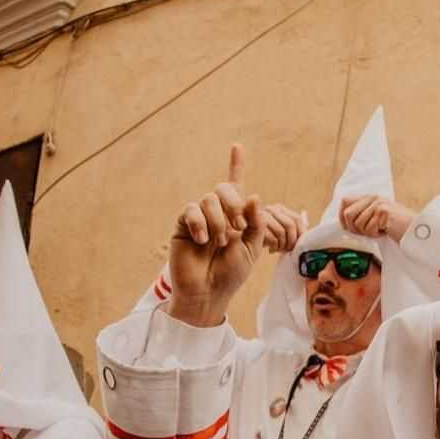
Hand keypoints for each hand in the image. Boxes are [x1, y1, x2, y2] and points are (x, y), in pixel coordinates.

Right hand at [167, 143, 266, 326]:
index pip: (236, 187)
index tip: (237, 146)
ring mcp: (200, 218)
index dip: (236, 165)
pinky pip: (191, 210)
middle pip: (224, 189)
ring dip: (219, 221)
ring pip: (209, 199)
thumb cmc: (231, 273)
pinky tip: (203, 240)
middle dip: (234, 205)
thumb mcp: (252, 248)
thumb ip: (256, 222)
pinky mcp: (184, 224)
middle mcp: (218, 213)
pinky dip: (201, 224)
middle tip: (238, 228)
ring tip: (220, 242)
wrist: (208, 292)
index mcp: (237, 217)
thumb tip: (253, 196)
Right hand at [259, 202, 307, 254]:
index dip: (301, 234)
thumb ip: (296, 229)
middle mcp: (272, 209)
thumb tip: (311, 232)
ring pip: (281, 232)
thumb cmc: (268, 238)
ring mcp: (262, 216)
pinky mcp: (255, 226)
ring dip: (283, 245)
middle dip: (292, 241)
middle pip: (290, 225)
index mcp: (281, 209)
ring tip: (280, 250)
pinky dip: (275, 247)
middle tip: (289, 250)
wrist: (248, 242)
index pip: (297, 219)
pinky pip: (271, 238)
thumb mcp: (283, 231)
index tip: (300, 245)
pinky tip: (272, 250)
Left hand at [340, 194, 415, 241]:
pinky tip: (384, 232)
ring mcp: (378, 204)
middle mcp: (372, 198)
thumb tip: (343, 222)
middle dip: (353, 228)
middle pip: (348, 214)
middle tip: (366, 233)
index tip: (348, 227)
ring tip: (379, 231)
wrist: (415, 230)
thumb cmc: (395, 226)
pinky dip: (375, 235)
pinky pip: (369, 229)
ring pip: (358, 224)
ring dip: (367, 233)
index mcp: (369, 197)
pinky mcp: (383, 212)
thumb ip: (362, 214)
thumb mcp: (376, 216)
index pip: (345, 201)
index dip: (342, 216)